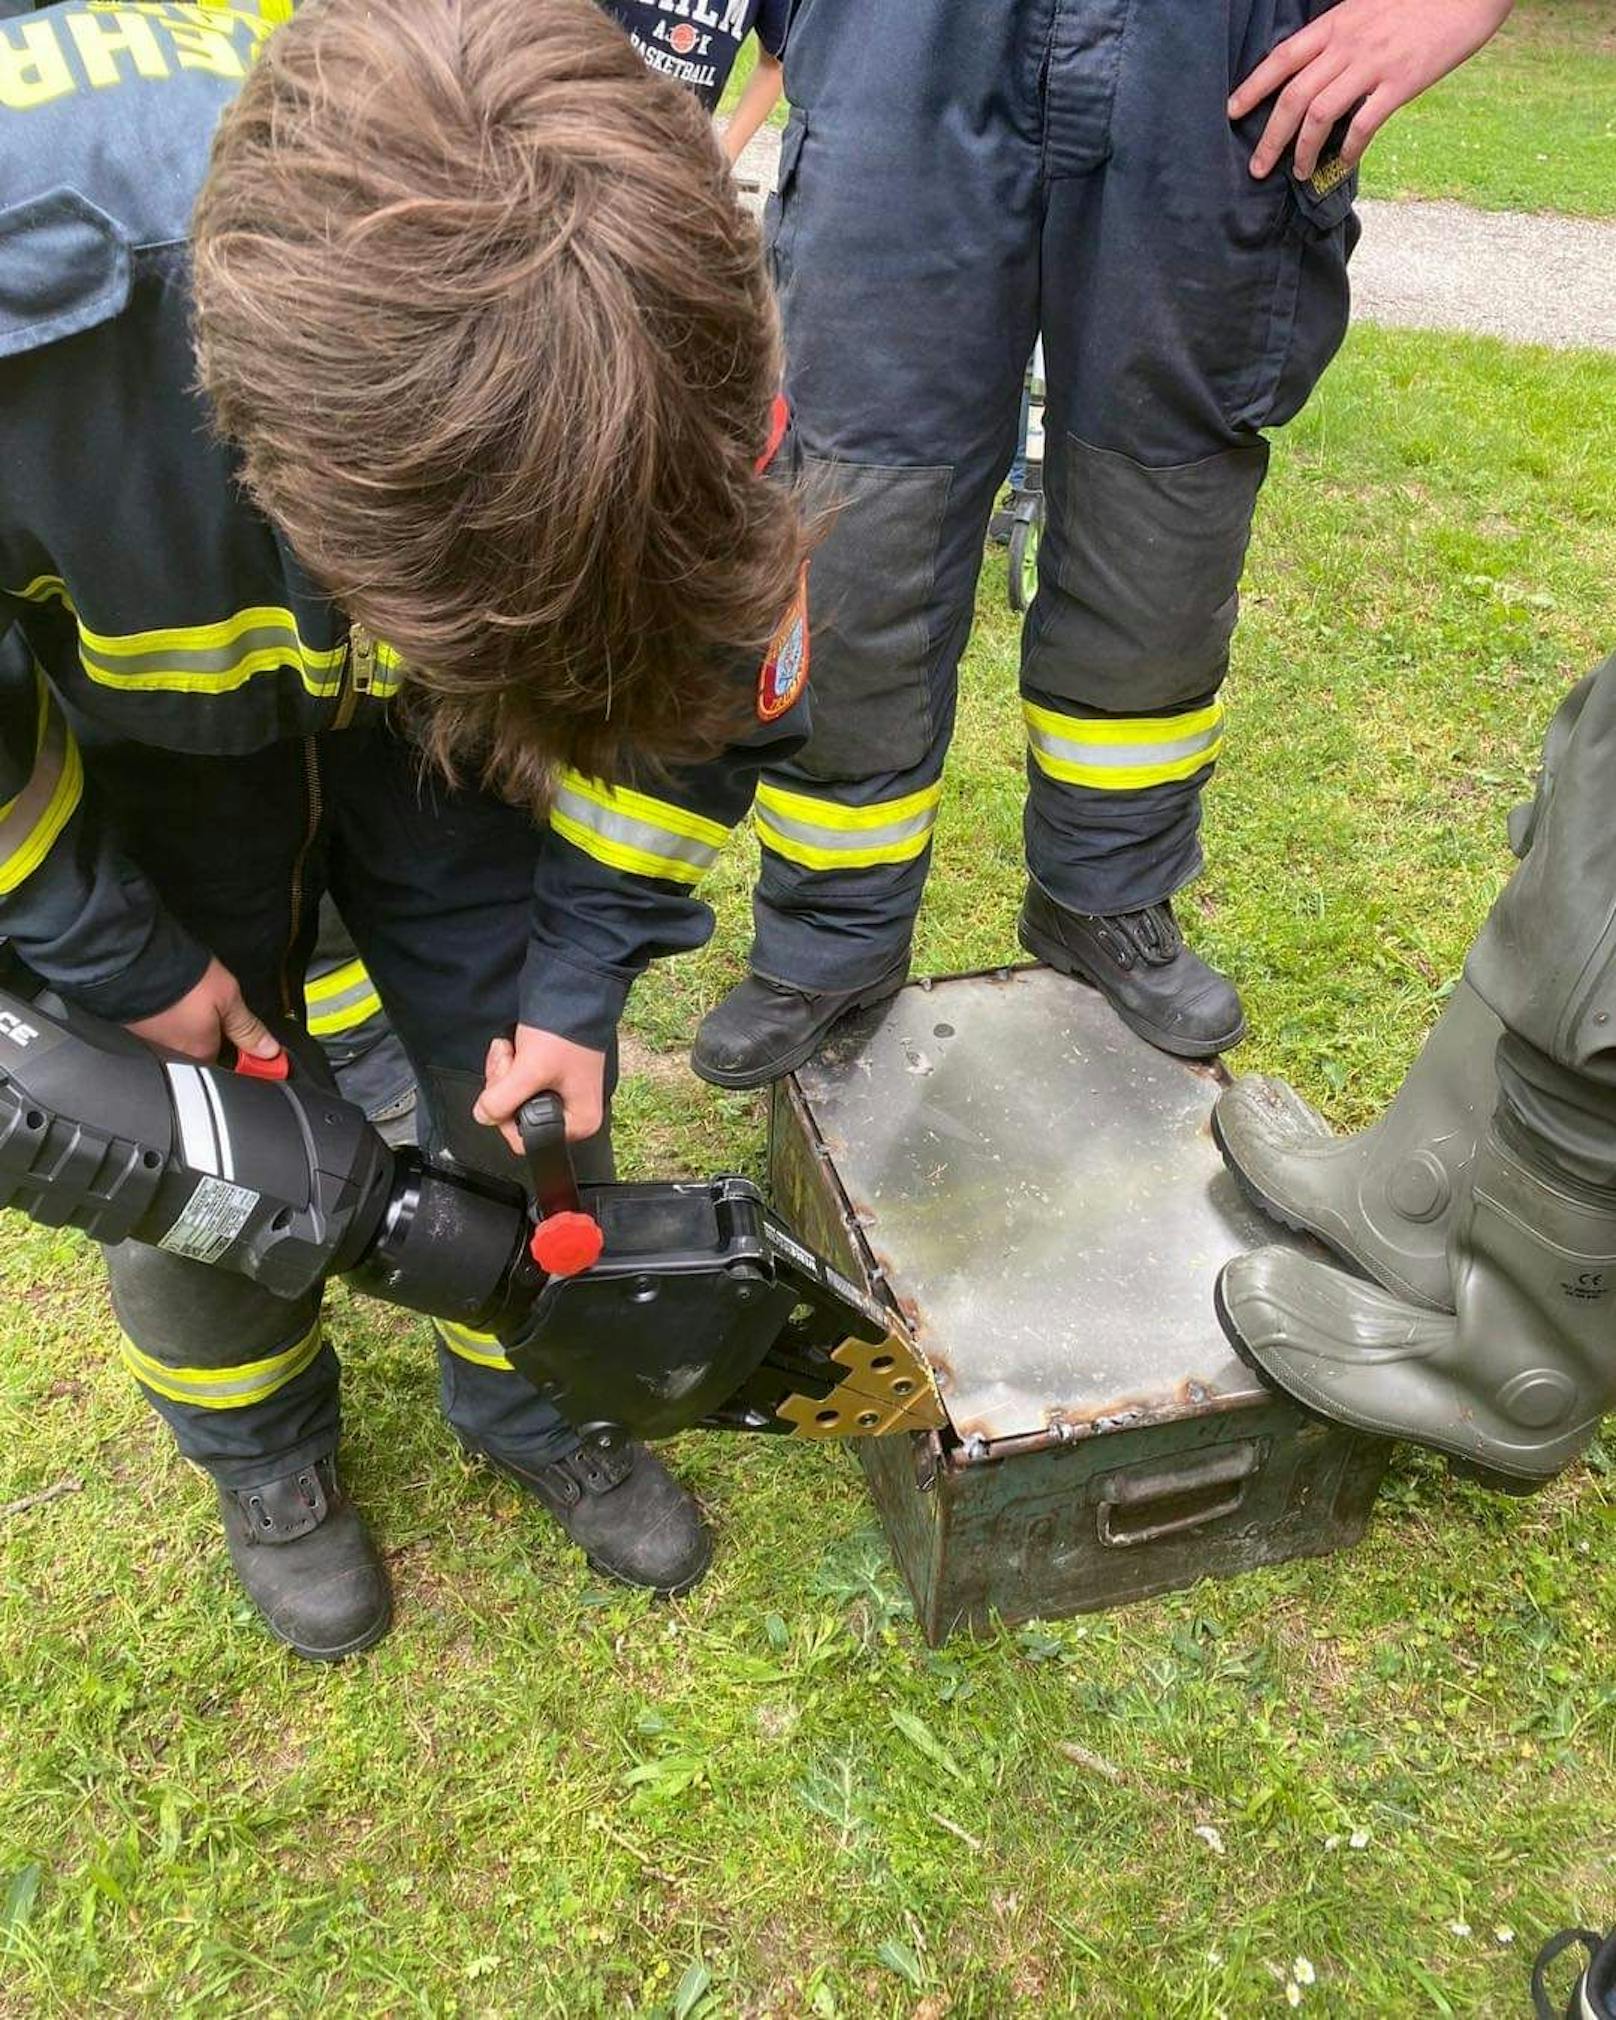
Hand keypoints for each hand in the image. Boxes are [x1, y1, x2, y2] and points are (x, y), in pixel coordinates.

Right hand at [125, 957, 282, 1065]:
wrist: (129, 961)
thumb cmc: (178, 980)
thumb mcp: (227, 999)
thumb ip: (248, 1028)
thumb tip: (269, 1051)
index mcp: (200, 1054)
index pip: (232, 1063)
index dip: (247, 1049)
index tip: (258, 1044)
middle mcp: (174, 1054)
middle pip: (206, 1048)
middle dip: (218, 1030)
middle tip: (220, 1004)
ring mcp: (153, 1040)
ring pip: (184, 1035)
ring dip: (194, 1020)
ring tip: (196, 995)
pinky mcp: (137, 1024)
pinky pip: (165, 1024)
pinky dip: (174, 1013)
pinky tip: (177, 996)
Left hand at [474, 1026, 606, 1152]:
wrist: (570, 994)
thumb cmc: (564, 1032)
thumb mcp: (530, 1070)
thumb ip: (503, 1100)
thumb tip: (483, 1116)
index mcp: (579, 1121)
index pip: (526, 1140)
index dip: (506, 1117)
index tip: (506, 1088)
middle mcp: (571, 1113)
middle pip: (515, 1118)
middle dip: (503, 1087)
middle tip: (511, 1061)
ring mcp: (557, 1094)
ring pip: (511, 1099)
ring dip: (503, 1072)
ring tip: (513, 1050)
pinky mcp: (546, 1077)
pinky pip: (514, 1083)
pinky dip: (507, 1065)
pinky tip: (513, 1049)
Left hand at [1230, 0, 1512, 181]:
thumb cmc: (1421, 0)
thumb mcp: (1369, 8)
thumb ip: (1342, 36)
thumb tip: (1320, 71)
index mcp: (1337, 23)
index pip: (1282, 58)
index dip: (1253, 87)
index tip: (1232, 112)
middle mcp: (1348, 44)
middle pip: (1293, 96)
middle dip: (1270, 137)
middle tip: (1257, 168)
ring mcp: (1374, 64)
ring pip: (1320, 115)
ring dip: (1304, 151)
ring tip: (1298, 173)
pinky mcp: (1402, 82)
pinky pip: (1364, 123)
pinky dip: (1349, 149)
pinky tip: (1343, 162)